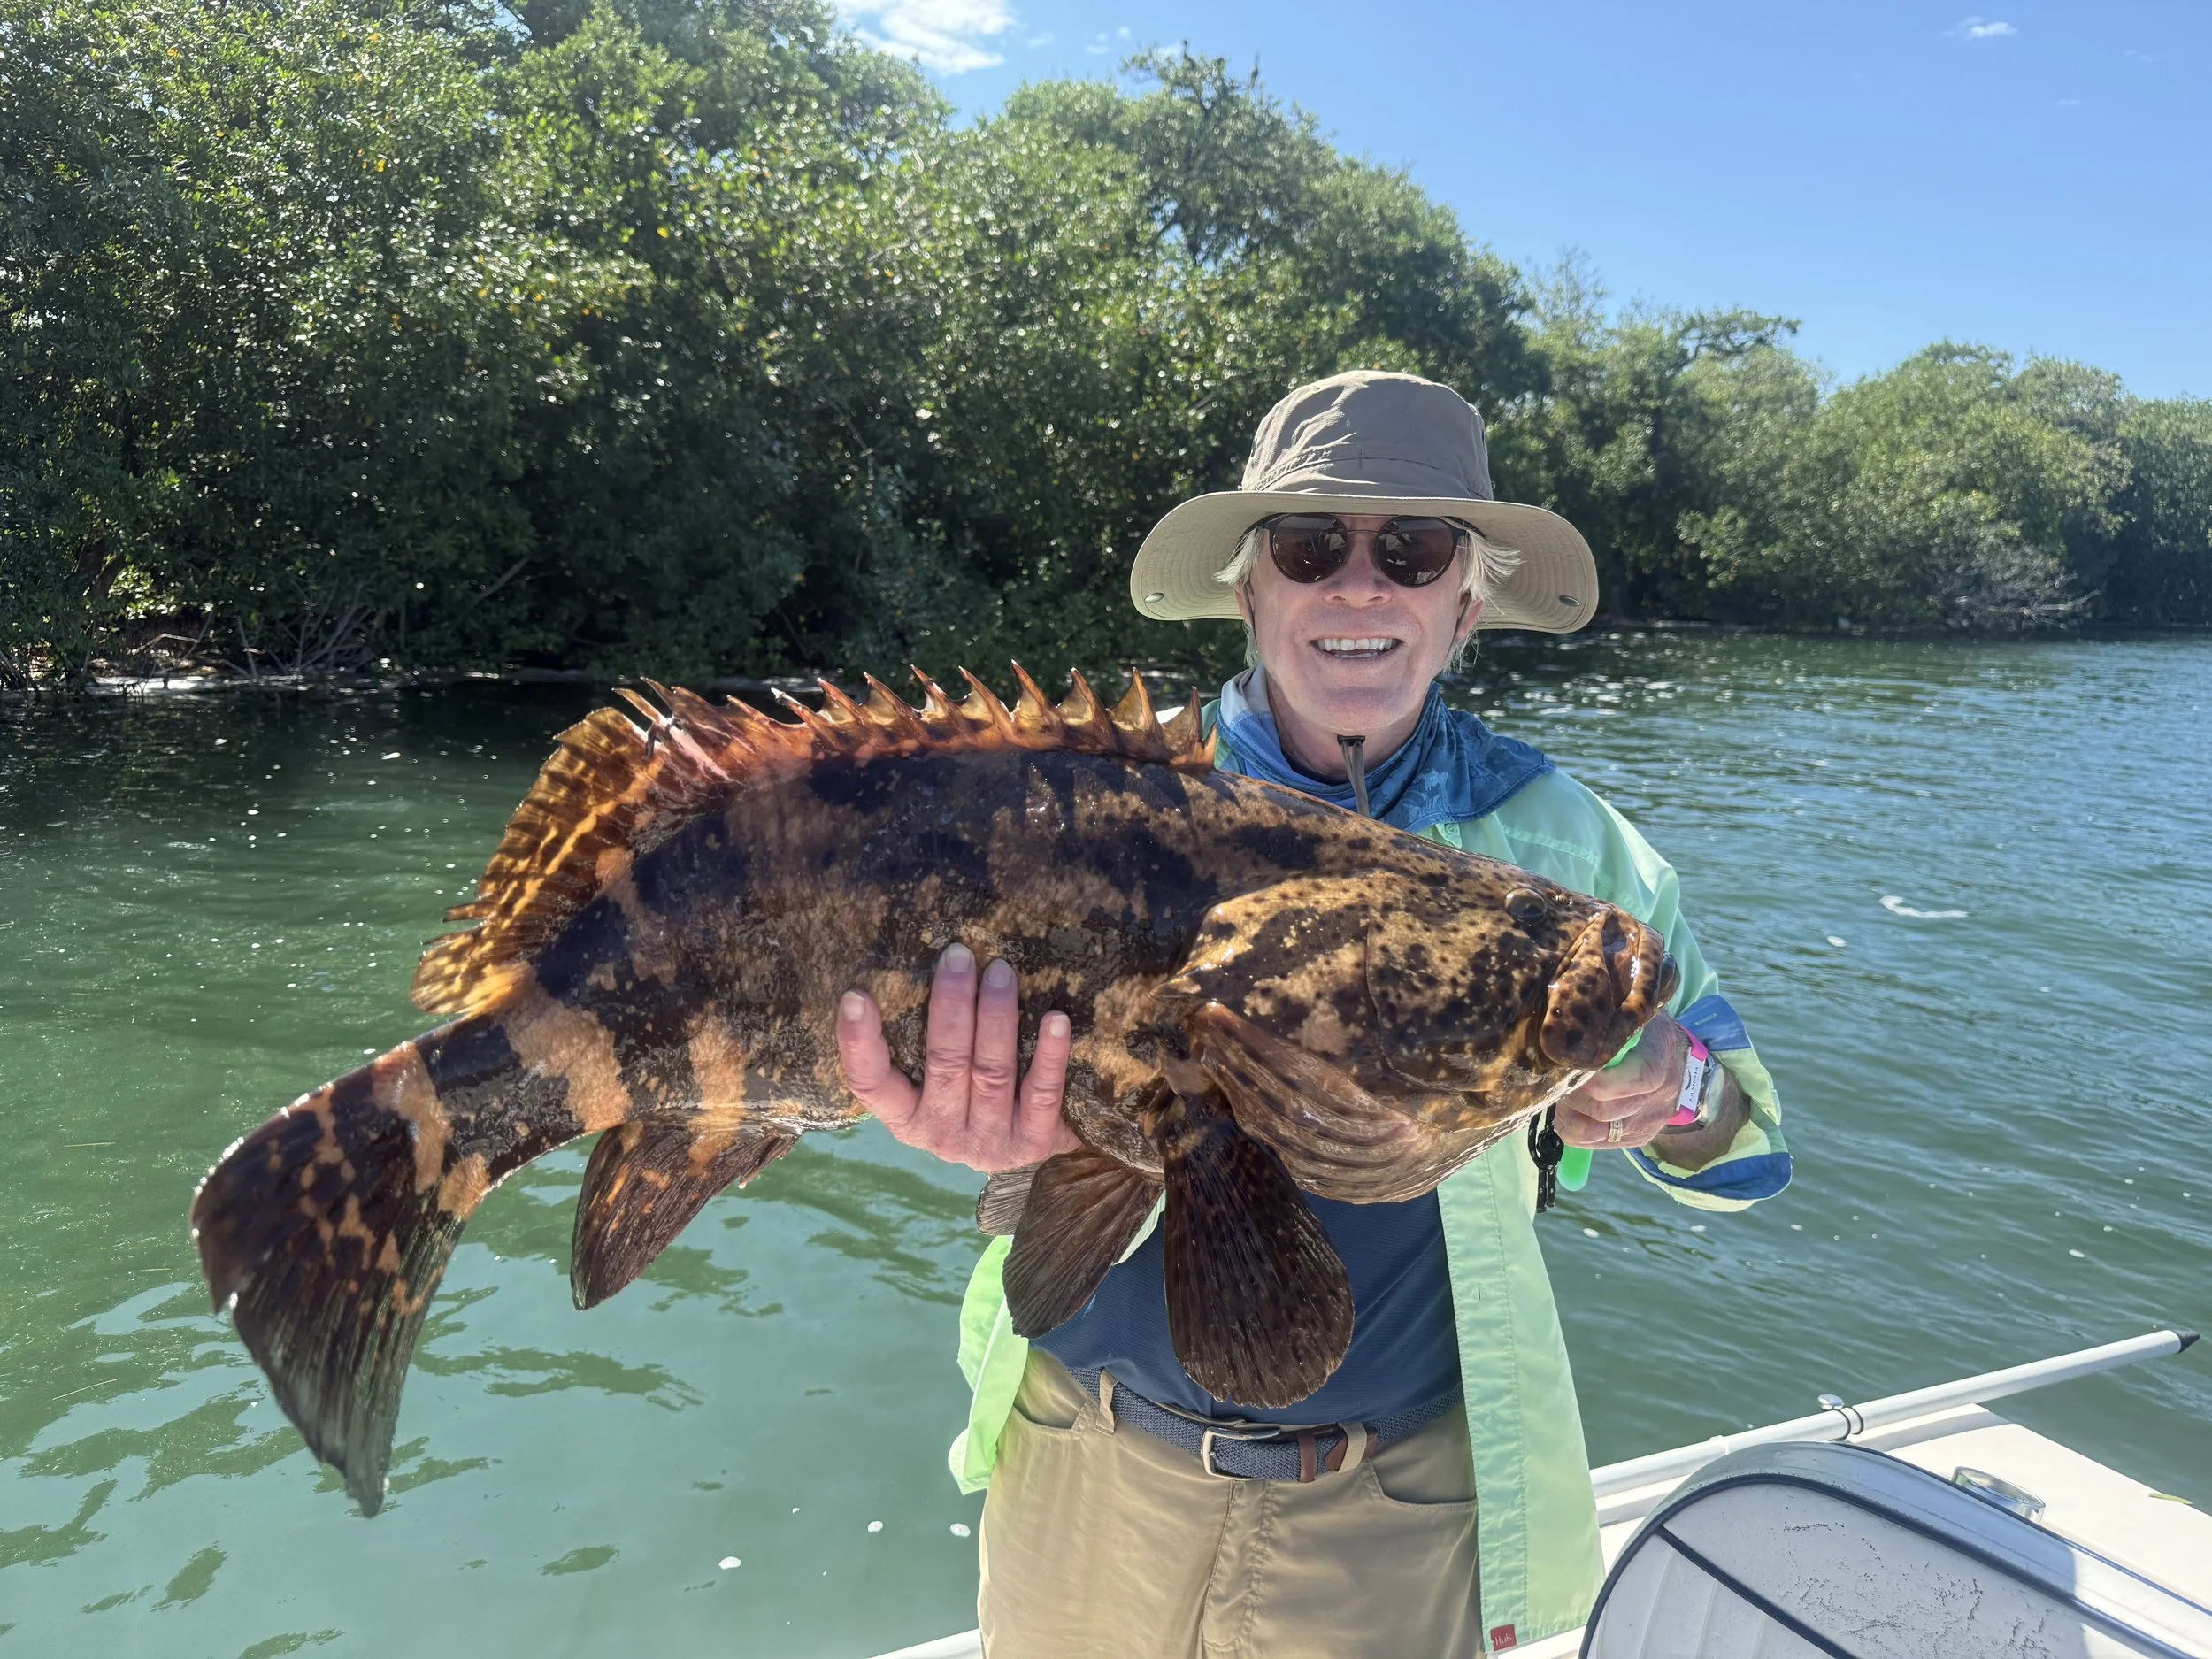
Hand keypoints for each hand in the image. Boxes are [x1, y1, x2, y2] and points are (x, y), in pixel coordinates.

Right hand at [836, 943, 1079, 1173]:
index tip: (856, 996)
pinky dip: (1049, 1055)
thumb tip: (925, 961)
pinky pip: (1042, 1093)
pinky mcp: (1033, 1143)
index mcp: (906, 1116)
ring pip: (990, 1073)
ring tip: (1001, 972)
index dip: (858, 1043)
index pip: (870, 1083)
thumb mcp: (938, 1079)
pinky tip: (1055, 1019)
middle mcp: (941, 1134)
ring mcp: (988, 1143)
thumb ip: (926, 1039)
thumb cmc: (973, 1096)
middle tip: (959, 956)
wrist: (1030, 1149)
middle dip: (951, 1006)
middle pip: (944, 1065)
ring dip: (996, 1018)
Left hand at [1554, 1012, 1690, 1151]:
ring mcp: (1647, 1122)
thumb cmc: (1648, 1030)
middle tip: (1553, 1077)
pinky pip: (1595, 1144)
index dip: (1594, 1078)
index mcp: (1657, 1060)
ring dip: (1566, 1116)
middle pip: (1604, 1109)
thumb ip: (1611, 1012)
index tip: (1568, 1062)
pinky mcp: (1638, 1137)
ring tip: (1558, 1094)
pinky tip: (1568, 1110)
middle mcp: (1656, 1097)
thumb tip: (1570, 1002)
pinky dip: (1573, 1131)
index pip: (1633, 1079)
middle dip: (1570, 1094)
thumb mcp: (1637, 1012)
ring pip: (1594, 1132)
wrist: (1682, 1061)